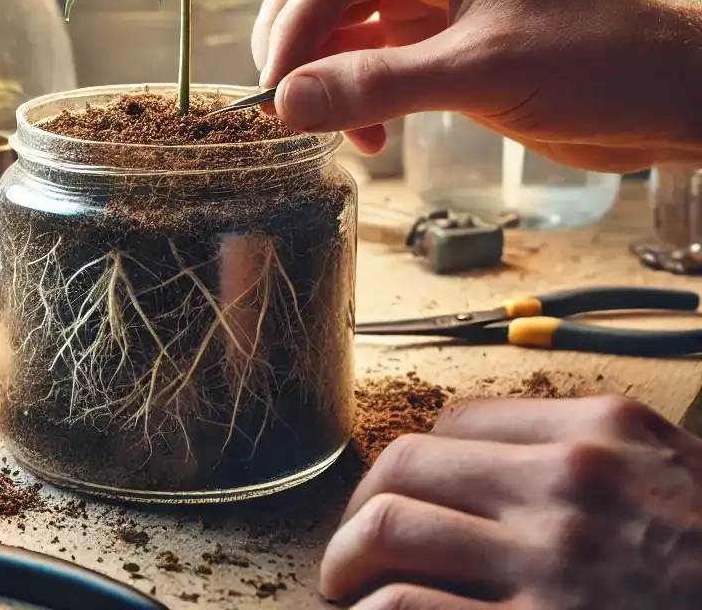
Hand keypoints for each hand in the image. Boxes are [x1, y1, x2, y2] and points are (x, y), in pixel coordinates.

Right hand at [251, 0, 701, 171]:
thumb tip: (288, 101)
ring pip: (336, 27)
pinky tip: (367, 136)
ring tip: (334, 131)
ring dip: (322, 78)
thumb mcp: (483, 70)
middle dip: (295, 46)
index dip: (292, 30)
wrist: (664, 96)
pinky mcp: (431, 41)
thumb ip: (380, 83)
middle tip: (282, 108)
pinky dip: (351, 97)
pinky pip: (364, 61)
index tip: (272, 93)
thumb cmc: (599, 60)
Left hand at [320, 394, 701, 608]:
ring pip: (390, 530)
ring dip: (348, 561)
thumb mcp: (675, 478)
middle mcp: (568, 483)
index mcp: (601, 433)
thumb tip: (494, 468)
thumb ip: (592, 458)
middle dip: (360, 507)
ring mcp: (552, 561)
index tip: (407, 498)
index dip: (419, 464)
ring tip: (343, 589)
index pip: (460, 422)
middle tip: (352, 548)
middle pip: (406, 465)